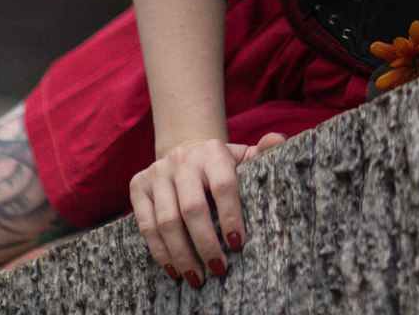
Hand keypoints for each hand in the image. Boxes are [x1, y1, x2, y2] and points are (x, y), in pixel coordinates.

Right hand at [129, 132, 284, 282]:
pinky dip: (159, 251)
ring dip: (182, 254)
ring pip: (166, 221)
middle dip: (206, 243)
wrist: (184, 151)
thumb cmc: (220, 165)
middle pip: (192, 208)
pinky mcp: (139, 186)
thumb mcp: (242, 156)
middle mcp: (182, 160)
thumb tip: (279, 141)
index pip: (223, 185)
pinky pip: (145, 225)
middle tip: (218, 268)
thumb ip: (263, 151)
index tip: (237, 244)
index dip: (230, 216)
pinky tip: (174, 269)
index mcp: (212, 152)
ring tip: (197, 277)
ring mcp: (158, 172)